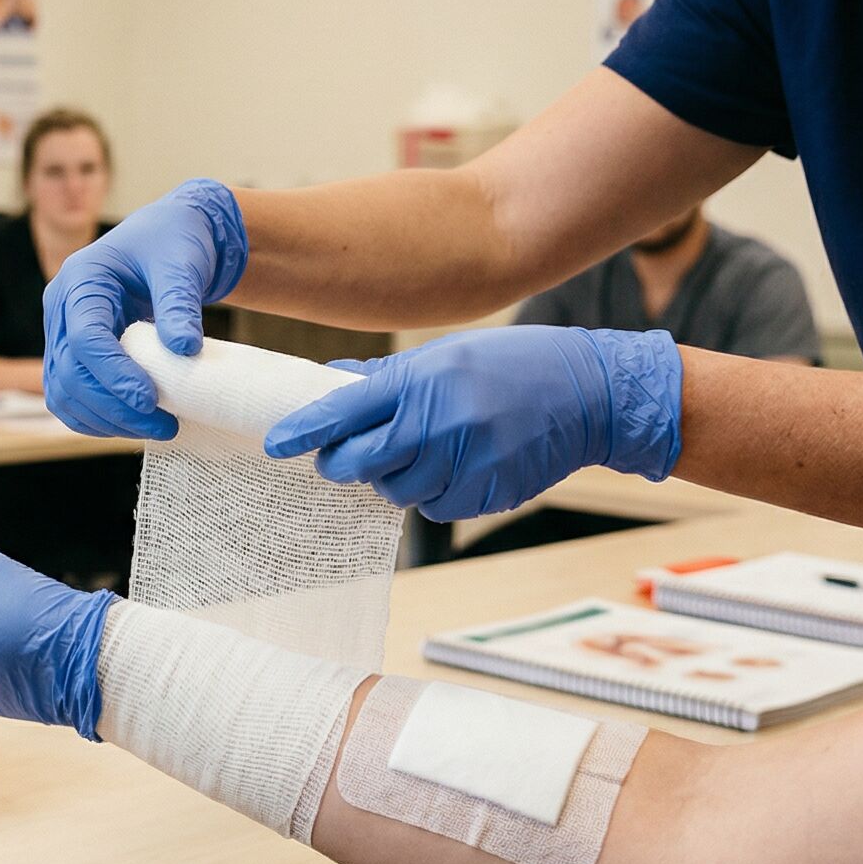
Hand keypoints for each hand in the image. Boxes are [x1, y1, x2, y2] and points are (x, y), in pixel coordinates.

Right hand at [43, 179, 248, 440]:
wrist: (168, 239)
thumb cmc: (174, 244)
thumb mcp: (183, 264)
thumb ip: (180, 303)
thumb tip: (185, 349)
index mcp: (81, 279)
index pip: (84, 338)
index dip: (114, 374)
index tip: (151, 400)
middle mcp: (61, 308)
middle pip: (69, 373)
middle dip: (114, 407)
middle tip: (166, 425)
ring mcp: (62, 333)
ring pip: (64, 393)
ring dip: (106, 420)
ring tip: (159, 427)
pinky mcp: (72, 355)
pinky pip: (71, 398)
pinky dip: (99, 418)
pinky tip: (137, 423)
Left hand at [261, 327, 683, 520]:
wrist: (587, 393)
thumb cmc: (510, 365)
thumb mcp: (444, 356)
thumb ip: (386, 378)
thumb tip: (332, 382)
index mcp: (420, 381)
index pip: (344, 410)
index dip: (304, 430)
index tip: (275, 443)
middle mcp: (437, 422)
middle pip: (360, 464)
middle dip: (343, 464)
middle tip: (343, 458)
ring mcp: (463, 462)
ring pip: (397, 491)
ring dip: (397, 478)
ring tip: (425, 450)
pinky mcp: (487, 492)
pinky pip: (437, 507)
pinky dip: (437, 493)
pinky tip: (461, 465)